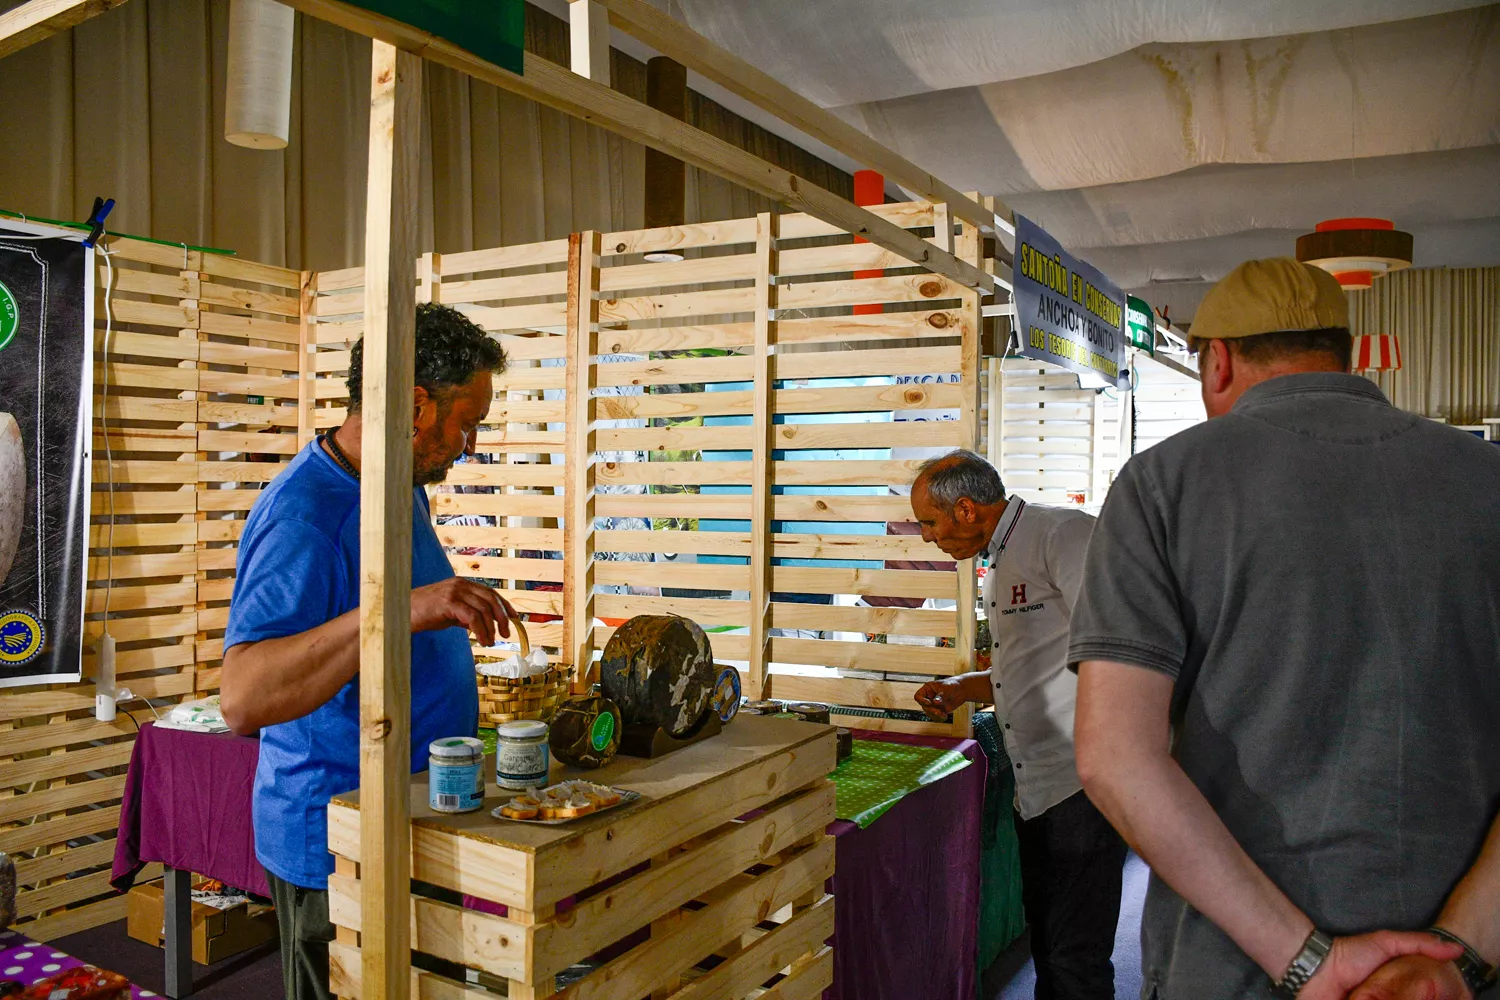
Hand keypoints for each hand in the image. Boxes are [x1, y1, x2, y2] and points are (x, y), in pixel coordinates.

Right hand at [411, 578, 514, 645]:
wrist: (400, 613)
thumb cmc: (424, 613)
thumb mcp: (450, 612)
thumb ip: (466, 615)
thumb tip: (485, 625)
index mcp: (462, 584)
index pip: (490, 592)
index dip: (504, 605)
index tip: (514, 618)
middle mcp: (460, 584)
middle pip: (490, 599)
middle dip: (502, 618)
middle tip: (505, 634)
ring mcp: (454, 591)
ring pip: (483, 609)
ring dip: (490, 628)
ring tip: (490, 642)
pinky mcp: (448, 602)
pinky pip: (472, 618)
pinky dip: (481, 631)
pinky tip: (483, 640)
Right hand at [914, 678, 964, 719]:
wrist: (962, 690)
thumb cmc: (953, 685)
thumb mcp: (946, 688)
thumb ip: (941, 695)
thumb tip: (935, 702)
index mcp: (927, 689)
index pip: (918, 696)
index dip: (922, 700)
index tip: (929, 703)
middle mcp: (929, 697)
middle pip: (924, 706)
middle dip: (931, 709)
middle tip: (938, 711)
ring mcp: (934, 704)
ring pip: (929, 711)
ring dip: (935, 713)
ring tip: (942, 713)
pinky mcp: (939, 709)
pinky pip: (936, 715)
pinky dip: (940, 716)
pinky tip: (944, 715)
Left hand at [1297, 932, 1464, 999]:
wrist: (1312, 967)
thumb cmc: (1348, 954)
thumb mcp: (1386, 943)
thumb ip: (1418, 944)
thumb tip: (1455, 949)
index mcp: (1389, 991)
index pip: (1412, 998)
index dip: (1423, 997)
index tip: (1440, 998)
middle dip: (1405, 999)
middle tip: (1393, 999)